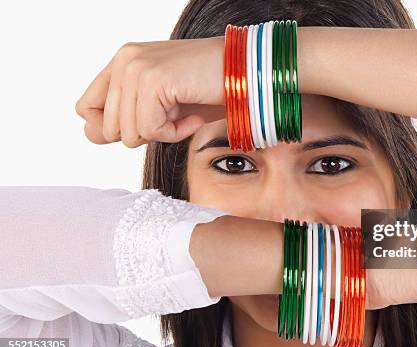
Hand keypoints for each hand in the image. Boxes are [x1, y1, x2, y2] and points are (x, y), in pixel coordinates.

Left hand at [75, 37, 225, 146]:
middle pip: (108, 128)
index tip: (149, 123)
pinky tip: (193, 116)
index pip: (86, 108)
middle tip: (175, 116)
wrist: (248, 74)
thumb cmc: (211, 89)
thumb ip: (126, 118)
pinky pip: (151, 130)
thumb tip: (92, 136)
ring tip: (186, 114)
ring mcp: (136, 68)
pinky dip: (175, 133)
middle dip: (145, 133)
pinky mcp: (153, 80)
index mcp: (123, 61)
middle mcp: (124, 60)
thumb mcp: (161, 107)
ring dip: (163, 133)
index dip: (111, 128)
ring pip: (128, 133)